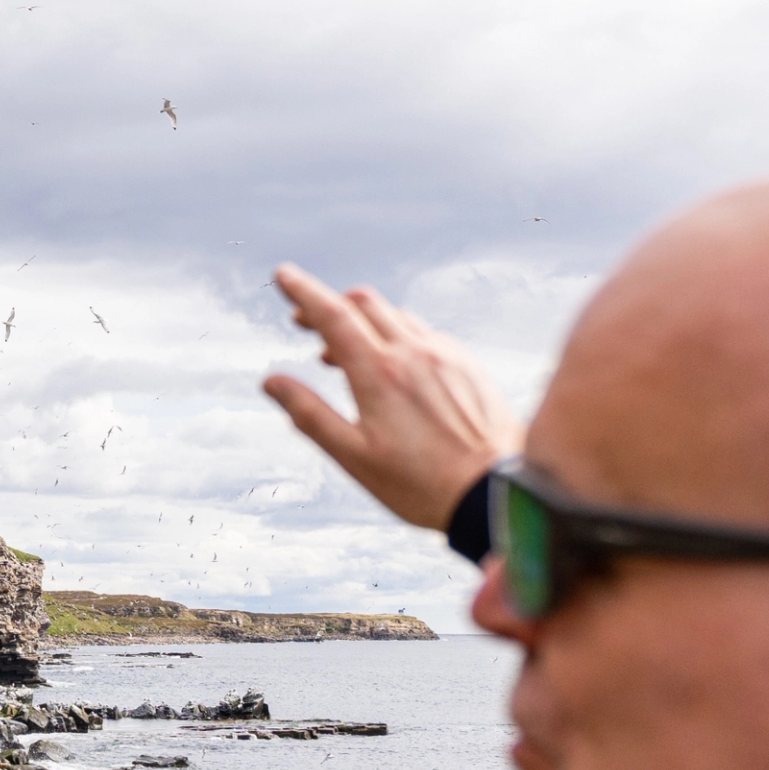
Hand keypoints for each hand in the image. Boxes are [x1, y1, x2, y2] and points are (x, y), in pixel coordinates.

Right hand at [259, 263, 520, 527]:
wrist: (497, 494)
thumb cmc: (422, 485)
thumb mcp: (354, 457)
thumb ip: (310, 414)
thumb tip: (271, 382)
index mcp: (378, 373)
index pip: (332, 315)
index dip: (303, 291)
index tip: (284, 275)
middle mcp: (413, 353)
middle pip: (364, 303)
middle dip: (330, 304)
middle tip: (306, 322)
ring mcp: (445, 355)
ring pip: (396, 315)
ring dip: (364, 320)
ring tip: (346, 351)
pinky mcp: (468, 365)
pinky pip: (427, 332)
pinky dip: (399, 334)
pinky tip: (396, 363)